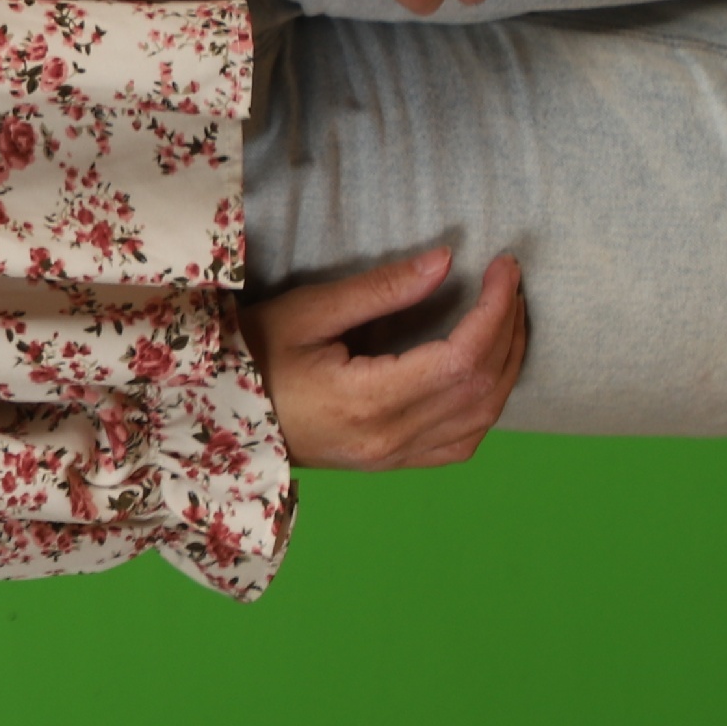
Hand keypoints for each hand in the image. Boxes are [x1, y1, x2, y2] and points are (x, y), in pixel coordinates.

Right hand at [245, 246, 528, 469]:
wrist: (217, 419)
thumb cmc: (251, 357)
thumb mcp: (307, 312)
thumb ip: (379, 290)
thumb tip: (446, 261)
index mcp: (368, 401)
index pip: (462, 358)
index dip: (495, 310)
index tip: (502, 267)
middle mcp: (390, 438)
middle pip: (482, 387)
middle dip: (509, 328)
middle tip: (509, 281)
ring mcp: (393, 458)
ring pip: (482, 418)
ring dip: (507, 365)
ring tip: (508, 317)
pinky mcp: (391, 464)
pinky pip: (461, 443)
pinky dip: (488, 405)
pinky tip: (488, 372)